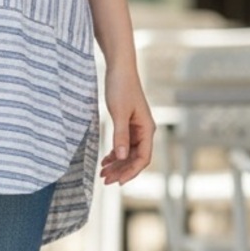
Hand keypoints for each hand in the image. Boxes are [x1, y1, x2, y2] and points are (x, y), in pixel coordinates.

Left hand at [100, 64, 154, 185]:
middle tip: (104, 180)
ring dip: (117, 164)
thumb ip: (120, 135)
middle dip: (121, 170)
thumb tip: (121, 157)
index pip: (143, 158)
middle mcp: (144, 131)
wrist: (119, 68)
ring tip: (102, 173)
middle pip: (135, 158)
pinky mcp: (128, 123)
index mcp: (147, 129)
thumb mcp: (118, 112)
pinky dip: (115, 153)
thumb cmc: (121, 87)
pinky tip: (105, 160)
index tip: (118, 182)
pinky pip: (123, 144)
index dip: (131, 172)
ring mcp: (136, 128)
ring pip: (128, 153)